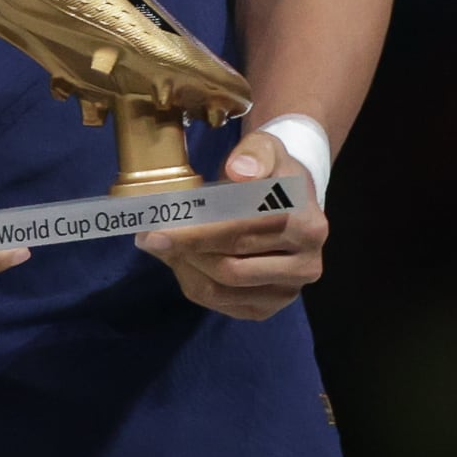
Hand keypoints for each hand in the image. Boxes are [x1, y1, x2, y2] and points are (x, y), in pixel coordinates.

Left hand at [141, 131, 329, 319]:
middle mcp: (305, 265)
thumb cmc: (271, 174)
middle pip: (229, 266)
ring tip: (162, 246)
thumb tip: (239, 172)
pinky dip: (193, 283)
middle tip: (149, 237)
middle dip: (183, 251)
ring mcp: (288, 291)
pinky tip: (181, 260)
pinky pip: (221, 303)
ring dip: (184, 268)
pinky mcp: (269, 308)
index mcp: (307, 226)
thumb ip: (254, 154)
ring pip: (221, 289)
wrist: (291, 203)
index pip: (242, 233)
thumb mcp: (266, 149)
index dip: (196, 232)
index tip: (157, 228)